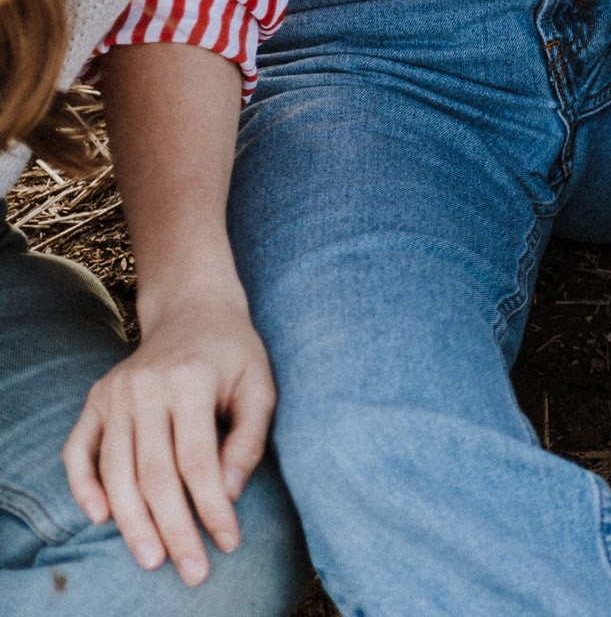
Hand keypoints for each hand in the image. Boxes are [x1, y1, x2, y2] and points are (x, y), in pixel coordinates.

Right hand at [62, 288, 275, 586]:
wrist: (193, 310)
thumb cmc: (235, 354)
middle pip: (154, 475)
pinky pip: (79, 451)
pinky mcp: (94, 400)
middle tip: (191, 569)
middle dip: (173, 528)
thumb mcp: (260, 386)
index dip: (211, 508)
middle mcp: (145, 388)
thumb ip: (249, 439)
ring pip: (116, 471)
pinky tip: (103, 517)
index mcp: (190, 382)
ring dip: (132, 522)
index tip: (229, 543)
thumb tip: (228, 495)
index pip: (198, 462)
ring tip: (152, 558)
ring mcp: (114, 395)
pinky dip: (85, 487)